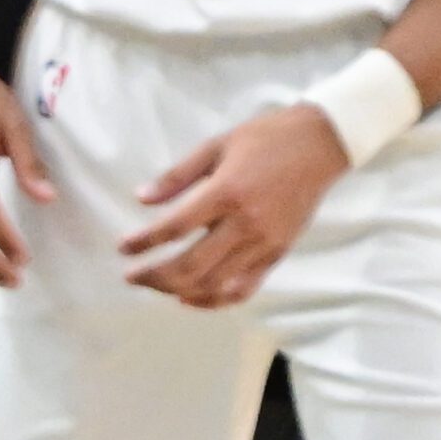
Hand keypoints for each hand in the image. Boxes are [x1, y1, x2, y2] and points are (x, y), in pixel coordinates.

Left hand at [118, 103, 348, 308]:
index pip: (175, 228)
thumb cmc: (263, 139)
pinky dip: (215, 300)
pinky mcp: (277, 254)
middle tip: (131, 276)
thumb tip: (141, 198)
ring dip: (179, 290)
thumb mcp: (214, 146)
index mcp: (226, 193)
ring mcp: (264, 244)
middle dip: (155, 276)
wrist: (317, 146)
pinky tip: (191, 298)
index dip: (144, 242)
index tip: (123, 248)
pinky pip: (244, 289)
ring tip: (155, 285)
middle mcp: (246, 225)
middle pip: (192, 266)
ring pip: (215, 284)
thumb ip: (177, 176)